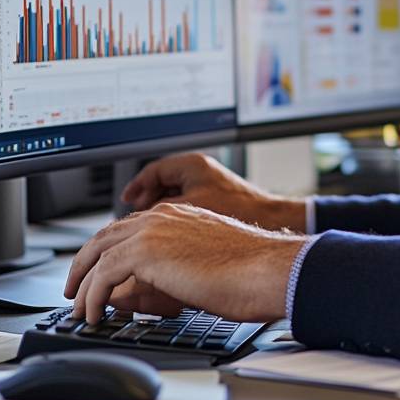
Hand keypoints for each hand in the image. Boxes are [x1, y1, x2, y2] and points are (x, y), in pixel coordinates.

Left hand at [64, 202, 305, 323]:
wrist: (262, 268)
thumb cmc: (247, 271)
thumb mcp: (203, 263)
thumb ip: (172, 267)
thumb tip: (145, 290)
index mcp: (178, 214)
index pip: (127, 228)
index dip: (106, 251)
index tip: (96, 273)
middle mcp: (161, 216)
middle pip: (104, 236)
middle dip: (83, 264)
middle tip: (75, 290)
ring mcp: (151, 231)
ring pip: (97, 254)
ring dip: (83, 285)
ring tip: (80, 310)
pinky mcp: (144, 251)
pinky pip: (101, 275)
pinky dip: (92, 297)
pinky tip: (94, 315)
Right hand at [121, 152, 306, 231]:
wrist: (274, 219)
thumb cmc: (239, 211)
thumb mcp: (191, 211)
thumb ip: (161, 213)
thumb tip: (137, 224)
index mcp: (192, 165)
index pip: (153, 171)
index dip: (136, 187)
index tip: (125, 201)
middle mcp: (201, 170)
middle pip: (161, 182)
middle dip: (145, 201)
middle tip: (133, 219)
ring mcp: (209, 183)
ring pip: (173, 194)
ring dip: (159, 210)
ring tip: (149, 229)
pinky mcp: (217, 198)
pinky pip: (187, 202)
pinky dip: (175, 216)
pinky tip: (171, 234)